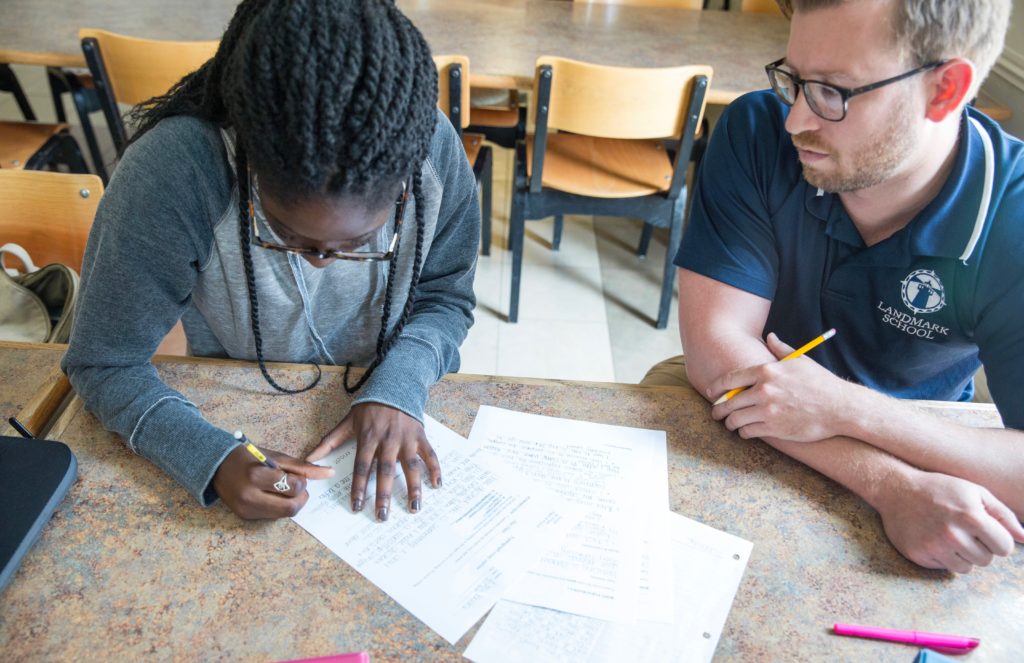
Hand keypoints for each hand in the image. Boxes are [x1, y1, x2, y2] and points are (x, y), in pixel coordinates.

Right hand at [213, 445, 334, 519]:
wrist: (215, 466)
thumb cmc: (248, 456)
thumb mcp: (275, 456)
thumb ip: (302, 466)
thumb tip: (329, 473)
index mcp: (257, 475)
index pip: (293, 488)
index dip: (302, 482)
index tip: (296, 475)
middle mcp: (250, 496)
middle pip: (291, 508)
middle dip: (300, 497)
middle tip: (296, 486)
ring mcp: (246, 509)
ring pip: (283, 515)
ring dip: (291, 503)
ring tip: (284, 489)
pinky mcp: (245, 517)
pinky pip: (271, 516)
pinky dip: (278, 507)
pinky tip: (271, 495)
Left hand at [307, 403, 440, 521]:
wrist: (395, 384)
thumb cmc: (369, 406)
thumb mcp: (348, 421)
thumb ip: (330, 441)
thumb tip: (309, 458)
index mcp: (368, 438)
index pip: (362, 467)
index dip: (358, 487)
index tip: (356, 506)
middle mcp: (388, 440)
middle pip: (385, 471)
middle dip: (383, 495)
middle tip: (382, 517)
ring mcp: (406, 438)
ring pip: (411, 466)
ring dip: (413, 488)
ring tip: (414, 508)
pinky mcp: (420, 436)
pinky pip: (430, 454)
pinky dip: (435, 469)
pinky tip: (437, 485)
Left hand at [708, 332, 844, 442]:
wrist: (840, 408)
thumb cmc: (821, 383)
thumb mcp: (800, 361)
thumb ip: (780, 349)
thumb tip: (769, 336)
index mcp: (767, 371)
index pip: (730, 379)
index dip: (716, 387)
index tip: (712, 392)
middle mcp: (764, 390)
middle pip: (728, 401)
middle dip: (718, 408)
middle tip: (716, 412)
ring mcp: (768, 411)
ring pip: (734, 419)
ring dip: (729, 422)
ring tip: (730, 423)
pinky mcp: (774, 428)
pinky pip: (747, 431)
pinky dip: (743, 432)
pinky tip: (745, 430)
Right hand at [874, 468, 1023, 572]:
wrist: (895, 489)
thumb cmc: (939, 488)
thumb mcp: (974, 492)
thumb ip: (1003, 515)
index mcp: (972, 517)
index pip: (1004, 548)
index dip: (997, 539)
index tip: (984, 530)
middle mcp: (953, 535)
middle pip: (986, 560)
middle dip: (979, 547)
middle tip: (962, 530)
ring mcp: (934, 547)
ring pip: (966, 568)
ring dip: (961, 555)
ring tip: (948, 535)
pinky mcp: (918, 555)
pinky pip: (943, 568)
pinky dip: (942, 556)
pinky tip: (932, 538)